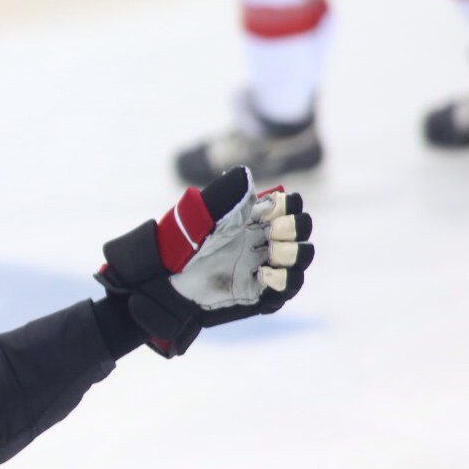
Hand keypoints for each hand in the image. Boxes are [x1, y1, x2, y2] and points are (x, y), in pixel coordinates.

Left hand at [95, 165, 313, 356]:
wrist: (165, 284)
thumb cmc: (179, 248)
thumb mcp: (198, 218)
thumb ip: (222, 196)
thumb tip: (245, 175)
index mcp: (252, 219)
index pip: (291, 205)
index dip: (288, 205)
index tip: (267, 211)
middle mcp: (263, 241)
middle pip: (302, 229)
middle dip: (294, 227)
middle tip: (270, 232)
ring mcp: (265, 266)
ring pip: (302, 257)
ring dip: (293, 253)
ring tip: (269, 254)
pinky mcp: (261, 293)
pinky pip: (289, 287)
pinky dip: (285, 280)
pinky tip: (264, 275)